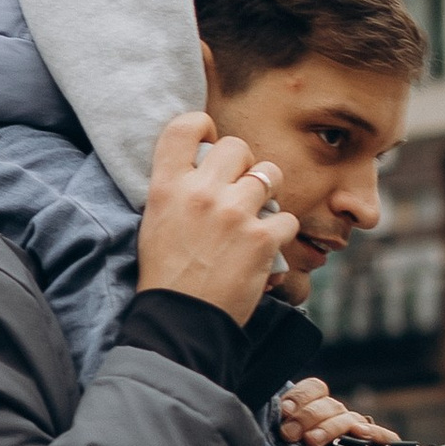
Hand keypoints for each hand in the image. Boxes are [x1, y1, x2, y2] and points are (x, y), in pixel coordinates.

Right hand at [135, 112, 298, 323]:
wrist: (182, 319)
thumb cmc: (167, 273)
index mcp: (168, 185)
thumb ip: (178, 187)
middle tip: (240, 187)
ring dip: (269, 191)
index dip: (203, 126)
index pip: (185, 126)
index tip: (210, 140)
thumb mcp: (156, 220)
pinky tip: (266, 247)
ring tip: (257, 213)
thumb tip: (205, 165)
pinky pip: (288, 217)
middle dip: (244, 163)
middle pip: (237, 146)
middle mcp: (202, 192)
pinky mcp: (262, 238)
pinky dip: (281, 233)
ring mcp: (235, 213)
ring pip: (271, 174)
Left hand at [277, 377, 395, 445]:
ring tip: (312, 441)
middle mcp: (336, 417)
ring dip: (329, 427)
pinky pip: (383, 436)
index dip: (300, 397)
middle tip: (289, 434)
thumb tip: (265, 426)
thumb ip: (274, 435)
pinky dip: (374, 433)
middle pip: (329, 404)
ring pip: (348, 418)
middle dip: (307, 416)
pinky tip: (362, 436)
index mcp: (314, 410)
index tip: (284, 412)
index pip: (314, 389)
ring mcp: (357, 431)